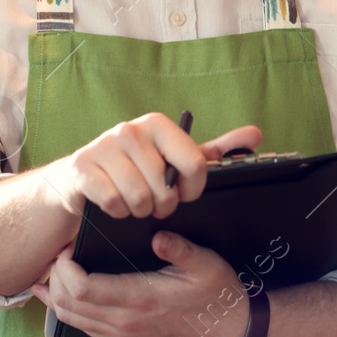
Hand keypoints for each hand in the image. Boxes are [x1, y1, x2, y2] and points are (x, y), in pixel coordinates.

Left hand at [33, 232, 250, 336]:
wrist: (229, 333)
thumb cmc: (217, 295)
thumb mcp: (205, 264)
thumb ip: (179, 248)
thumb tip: (158, 235)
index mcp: (139, 300)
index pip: (81, 289)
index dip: (64, 268)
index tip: (68, 247)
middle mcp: (124, 323)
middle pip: (66, 305)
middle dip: (53, 278)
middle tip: (57, 254)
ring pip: (70, 321)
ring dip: (54, 296)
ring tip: (51, 271)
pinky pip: (82, 328)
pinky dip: (65, 311)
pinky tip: (59, 296)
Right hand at [44, 114, 261, 221]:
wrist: (80, 179)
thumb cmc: (134, 170)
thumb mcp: (173, 160)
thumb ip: (214, 151)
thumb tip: (256, 134)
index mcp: (158, 124)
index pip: (195, 162)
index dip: (192, 188)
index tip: (184, 194)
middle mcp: (130, 129)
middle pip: (165, 186)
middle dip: (163, 205)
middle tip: (154, 203)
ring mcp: (103, 145)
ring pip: (139, 196)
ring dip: (139, 210)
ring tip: (134, 205)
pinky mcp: (82, 166)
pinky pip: (114, 201)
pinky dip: (116, 212)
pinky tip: (113, 206)